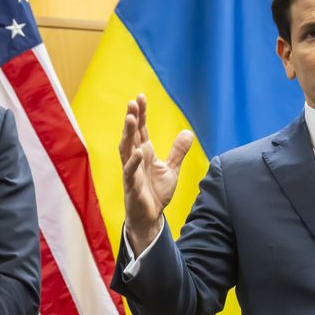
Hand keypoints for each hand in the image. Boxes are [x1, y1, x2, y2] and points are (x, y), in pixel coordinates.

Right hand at [119, 94, 193, 252]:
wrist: (150, 217)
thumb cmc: (156, 193)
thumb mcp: (171, 170)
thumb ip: (178, 151)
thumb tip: (188, 132)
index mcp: (144, 153)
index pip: (141, 130)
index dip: (141, 114)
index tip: (140, 97)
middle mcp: (135, 159)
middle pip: (131, 135)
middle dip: (131, 118)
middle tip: (132, 102)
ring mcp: (131, 172)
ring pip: (125, 149)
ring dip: (127, 134)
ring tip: (129, 119)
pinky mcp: (131, 186)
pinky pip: (130, 172)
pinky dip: (133, 162)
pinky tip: (137, 152)